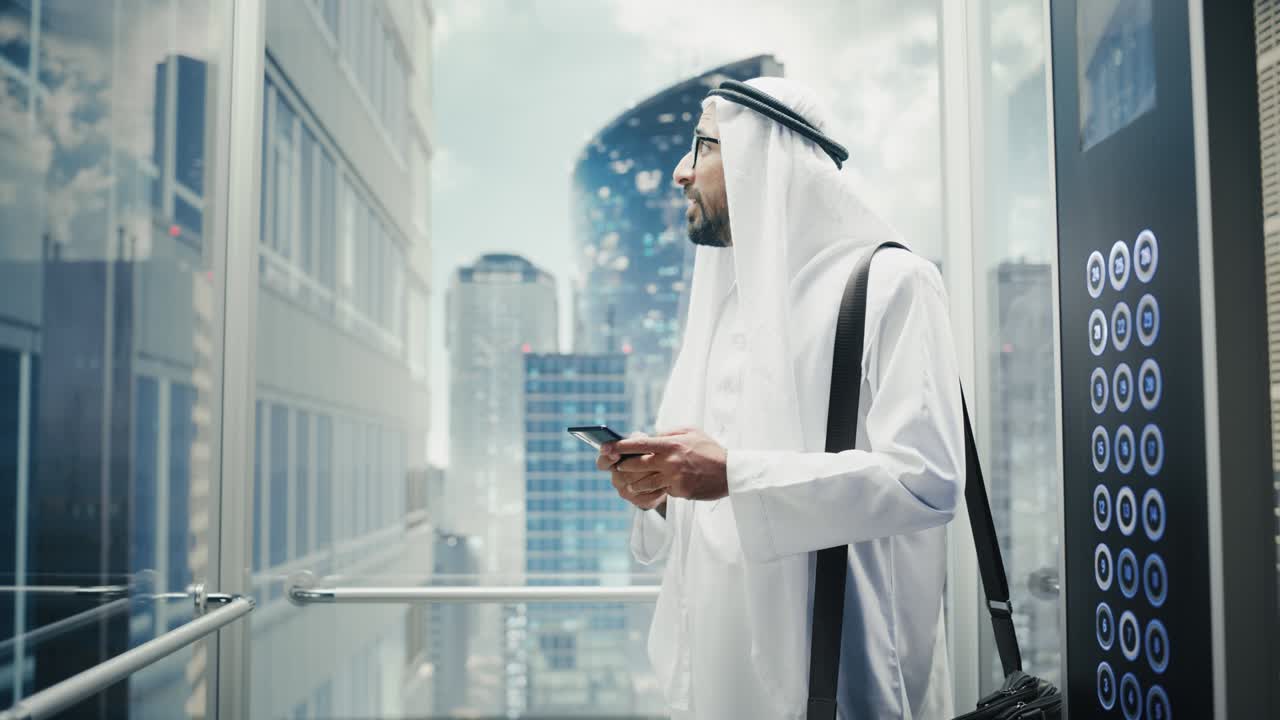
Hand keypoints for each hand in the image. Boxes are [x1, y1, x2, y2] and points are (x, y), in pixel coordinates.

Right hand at [597, 432, 668, 510]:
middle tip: (653, 456)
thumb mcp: (641, 446)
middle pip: (623, 471)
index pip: (603, 462)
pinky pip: (648, 496)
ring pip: (637, 484)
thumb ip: (638, 440)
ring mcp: (626, 492)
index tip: (615, 454)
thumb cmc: (648, 458)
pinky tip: (666, 483)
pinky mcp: (638, 502)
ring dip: (650, 475)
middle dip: (640, 462)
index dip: (607, 458)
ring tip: (662, 468)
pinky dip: (658, 489)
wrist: (662, 480)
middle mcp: (616, 479)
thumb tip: (639, 437)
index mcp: (612, 464)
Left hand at [601, 427, 727, 501]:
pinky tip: (657, 488)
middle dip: (623, 467)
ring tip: (629, 483)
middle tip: (616, 467)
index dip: (620, 446)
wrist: (730, 472)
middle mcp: (669, 461)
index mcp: (670, 444)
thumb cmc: (709, 450)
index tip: (607, 447)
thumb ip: (668, 433)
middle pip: (635, 465)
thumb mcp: (690, 432)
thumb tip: (651, 436)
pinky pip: (660, 492)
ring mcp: (674, 478)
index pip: (639, 444)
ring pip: (643, 483)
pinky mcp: (679, 492)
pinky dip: (656, 490)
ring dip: (634, 483)